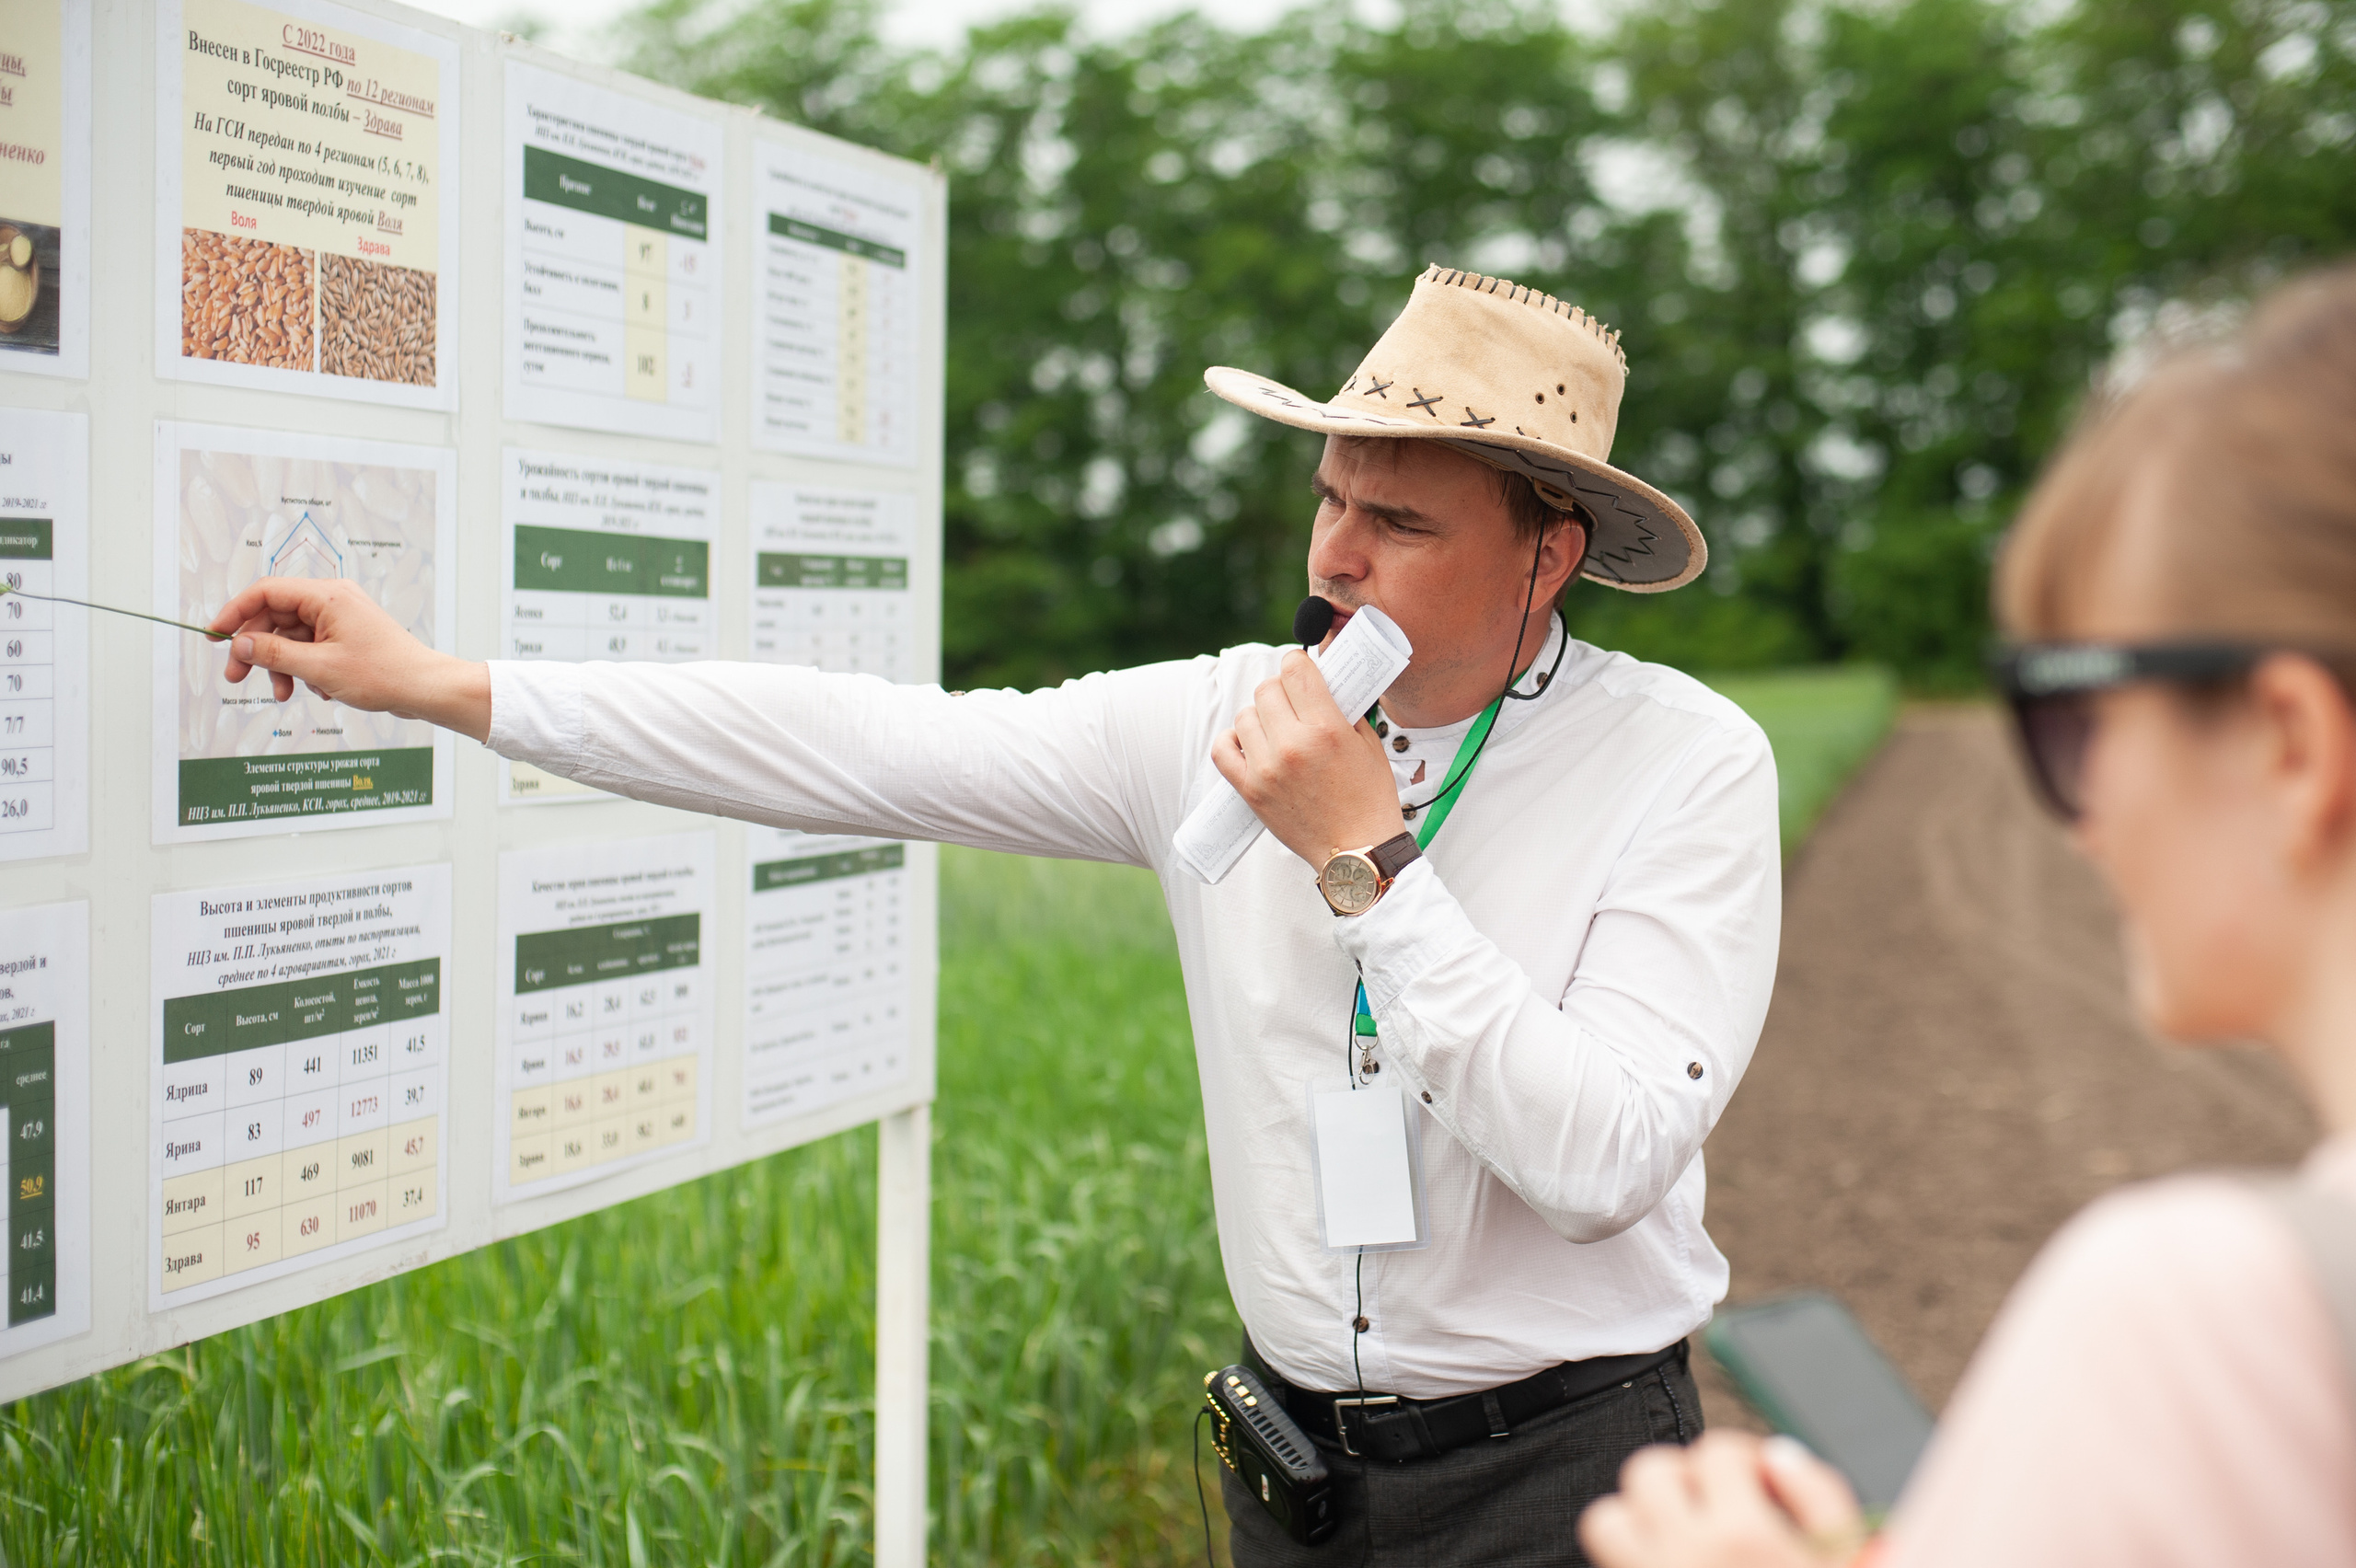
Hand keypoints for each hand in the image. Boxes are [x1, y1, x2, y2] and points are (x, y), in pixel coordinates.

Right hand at [207, 577, 492, 743]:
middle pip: (274, 617)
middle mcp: (332, 601)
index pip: (265, 592)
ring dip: (280, 665)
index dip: (234, 612)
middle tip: (235, 677)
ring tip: (283, 693)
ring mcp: (340, 620)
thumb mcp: (319, 667)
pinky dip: (304, 669)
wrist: (425, 689)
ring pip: (290, 637)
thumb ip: (274, 654)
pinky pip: (310, 648)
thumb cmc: (383, 674)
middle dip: (255, 649)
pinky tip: (317, 690)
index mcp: (327, 596)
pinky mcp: (346, 638)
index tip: (213, 636)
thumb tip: (239, 643)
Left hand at [1210, 648, 1404, 867]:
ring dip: (1259, 715)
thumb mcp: (1369, 744)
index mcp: (1326, 729)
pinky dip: (1231, 740)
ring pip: (1244, 715)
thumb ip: (1345, 709)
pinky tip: (1248, 743)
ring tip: (1275, 728)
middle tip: (1292, 702)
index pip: (1295, 670)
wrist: (1357, 851)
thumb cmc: (1369, 799)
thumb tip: (1321, 683)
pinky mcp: (1251, 790)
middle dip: (1280, 689)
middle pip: (1266, 689)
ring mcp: (1267, 768)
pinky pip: (1222, 750)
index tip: (1301, 669)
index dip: (1297, 661)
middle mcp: (1292, 745)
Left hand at [1579, 1433, 1867, 1567]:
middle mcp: (1685, 1555)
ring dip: (1641, 1518)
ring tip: (1685, 1540)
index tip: (1765, 1488)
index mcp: (1746, 1538)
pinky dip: (1628, 1559)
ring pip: (1608, 1517)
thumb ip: (1820, 1499)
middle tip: (1722, 1510)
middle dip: (1685, 1479)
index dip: (1745, 1460)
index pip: (1718, 1452)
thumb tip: (1776, 1454)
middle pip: (1650, 1471)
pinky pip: (1607, 1563)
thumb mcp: (1844, 1560)